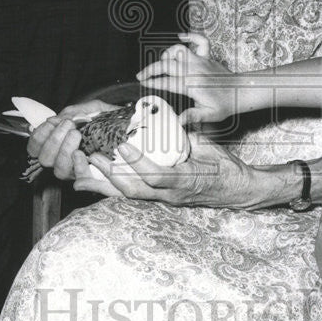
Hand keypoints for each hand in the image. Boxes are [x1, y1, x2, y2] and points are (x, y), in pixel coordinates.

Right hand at [27, 101, 118, 179]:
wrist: (134, 128)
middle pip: (44, 159)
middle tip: (68, 125)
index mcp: (59, 144)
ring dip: (64, 150)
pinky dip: (77, 166)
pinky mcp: (93, 178)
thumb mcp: (93, 109)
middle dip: (52, 140)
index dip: (38, 137)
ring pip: (59, 170)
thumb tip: (59, 118)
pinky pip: (79, 179)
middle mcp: (65, 159)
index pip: (35, 148)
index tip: (52, 122)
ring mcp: (78, 170)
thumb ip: (76, 111)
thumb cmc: (110, 119)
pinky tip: (82, 153)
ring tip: (76, 134)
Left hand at [87, 133, 256, 207]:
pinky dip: (116, 188)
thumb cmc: (226, 168)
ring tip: (84, 174)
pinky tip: (98, 181)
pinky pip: (136, 194)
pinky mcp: (162, 198)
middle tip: (93, 158)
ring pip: (131, 196)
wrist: (237, 190)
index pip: (158, 175)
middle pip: (136, 191)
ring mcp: (166, 199)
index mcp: (186, 181)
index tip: (123, 147)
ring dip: (106, 186)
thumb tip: (171, 121)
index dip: (138, 163)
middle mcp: (173, 195)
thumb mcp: (211, 148)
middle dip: (110, 177)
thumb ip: (190, 136)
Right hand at [137, 34, 235, 125]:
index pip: (167, 82)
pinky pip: (200, 40)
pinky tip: (181, 36)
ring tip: (162, 63)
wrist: (241, 92)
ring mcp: (201, 61)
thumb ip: (193, 116)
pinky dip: (190, 36)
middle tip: (142, 75)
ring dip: (167, 54)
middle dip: (151, 69)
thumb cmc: (225, 104)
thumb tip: (180, 120)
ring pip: (179, 50)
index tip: (143, 83)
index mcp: (193, 85)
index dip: (153, 82)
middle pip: (168, 64)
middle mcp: (195, 70)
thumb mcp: (210, 115)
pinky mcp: (207, 56)